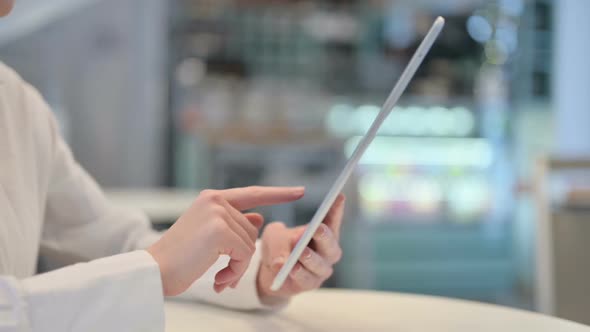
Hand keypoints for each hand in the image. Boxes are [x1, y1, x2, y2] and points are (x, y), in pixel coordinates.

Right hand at [147, 186, 303, 295]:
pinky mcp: (220, 230)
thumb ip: (235, 223)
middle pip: (252, 230)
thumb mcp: (210, 235)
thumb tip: (259, 218)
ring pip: (250, 244)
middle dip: (242, 256)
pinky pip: (245, 254)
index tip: (300, 191)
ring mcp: (218, 213)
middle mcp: (216, 200)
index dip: (278, 193)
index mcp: (212, 198)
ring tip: (218, 275)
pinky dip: (235, 271)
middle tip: (224, 273)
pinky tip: (219, 278)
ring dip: (237, 266)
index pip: (253, 193)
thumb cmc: (181, 257)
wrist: (155, 271)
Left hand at [257, 194, 344, 304]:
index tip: (339, 196)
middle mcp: (327, 253)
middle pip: (332, 246)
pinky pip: (306, 281)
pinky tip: (291, 268)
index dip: (337, 209)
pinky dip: (298, 274)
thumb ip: (282, 238)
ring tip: (301, 251)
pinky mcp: (309, 285)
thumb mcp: (275, 234)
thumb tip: (290, 248)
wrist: (270, 270)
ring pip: (320, 266)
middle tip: (317, 228)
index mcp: (323, 234)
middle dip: (325, 237)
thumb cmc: (278, 245)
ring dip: (311, 258)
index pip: (333, 221)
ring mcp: (320, 271)